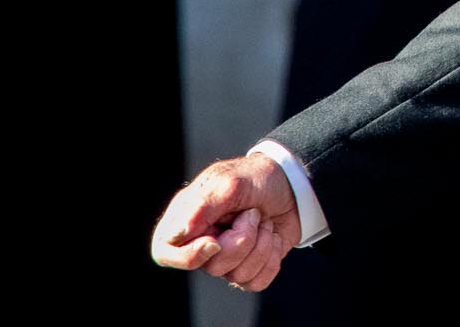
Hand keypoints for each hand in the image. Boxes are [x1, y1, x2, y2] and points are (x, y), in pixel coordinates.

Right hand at [151, 154, 300, 292]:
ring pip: (238, 275)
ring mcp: (226, 258)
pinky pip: (257, 282)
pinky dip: (272, 257)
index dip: (189, 256)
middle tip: (252, 214)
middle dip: (242, 240)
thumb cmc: (256, 178)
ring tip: (263, 220)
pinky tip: (272, 237)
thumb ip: (202, 206)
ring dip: (261, 244)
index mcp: (186, 220)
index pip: (165, 253)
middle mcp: (202, 243)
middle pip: (212, 267)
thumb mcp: (229, 183)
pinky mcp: (249, 267)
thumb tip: (180, 233)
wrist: (294, 184)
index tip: (215, 241)